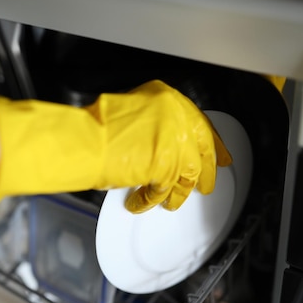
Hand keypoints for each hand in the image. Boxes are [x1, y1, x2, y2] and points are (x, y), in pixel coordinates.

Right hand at [0, 80, 231, 212]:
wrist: (84, 140)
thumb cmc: (95, 127)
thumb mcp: (130, 111)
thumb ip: (152, 122)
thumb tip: (162, 142)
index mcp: (167, 98)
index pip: (199, 122)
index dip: (211, 143)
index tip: (218, 155)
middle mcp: (175, 116)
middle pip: (202, 147)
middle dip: (205, 170)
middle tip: (206, 184)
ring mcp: (174, 142)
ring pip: (188, 173)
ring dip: (179, 192)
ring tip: (171, 203)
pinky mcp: (166, 167)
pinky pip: (165, 190)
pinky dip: (152, 200)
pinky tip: (142, 204)